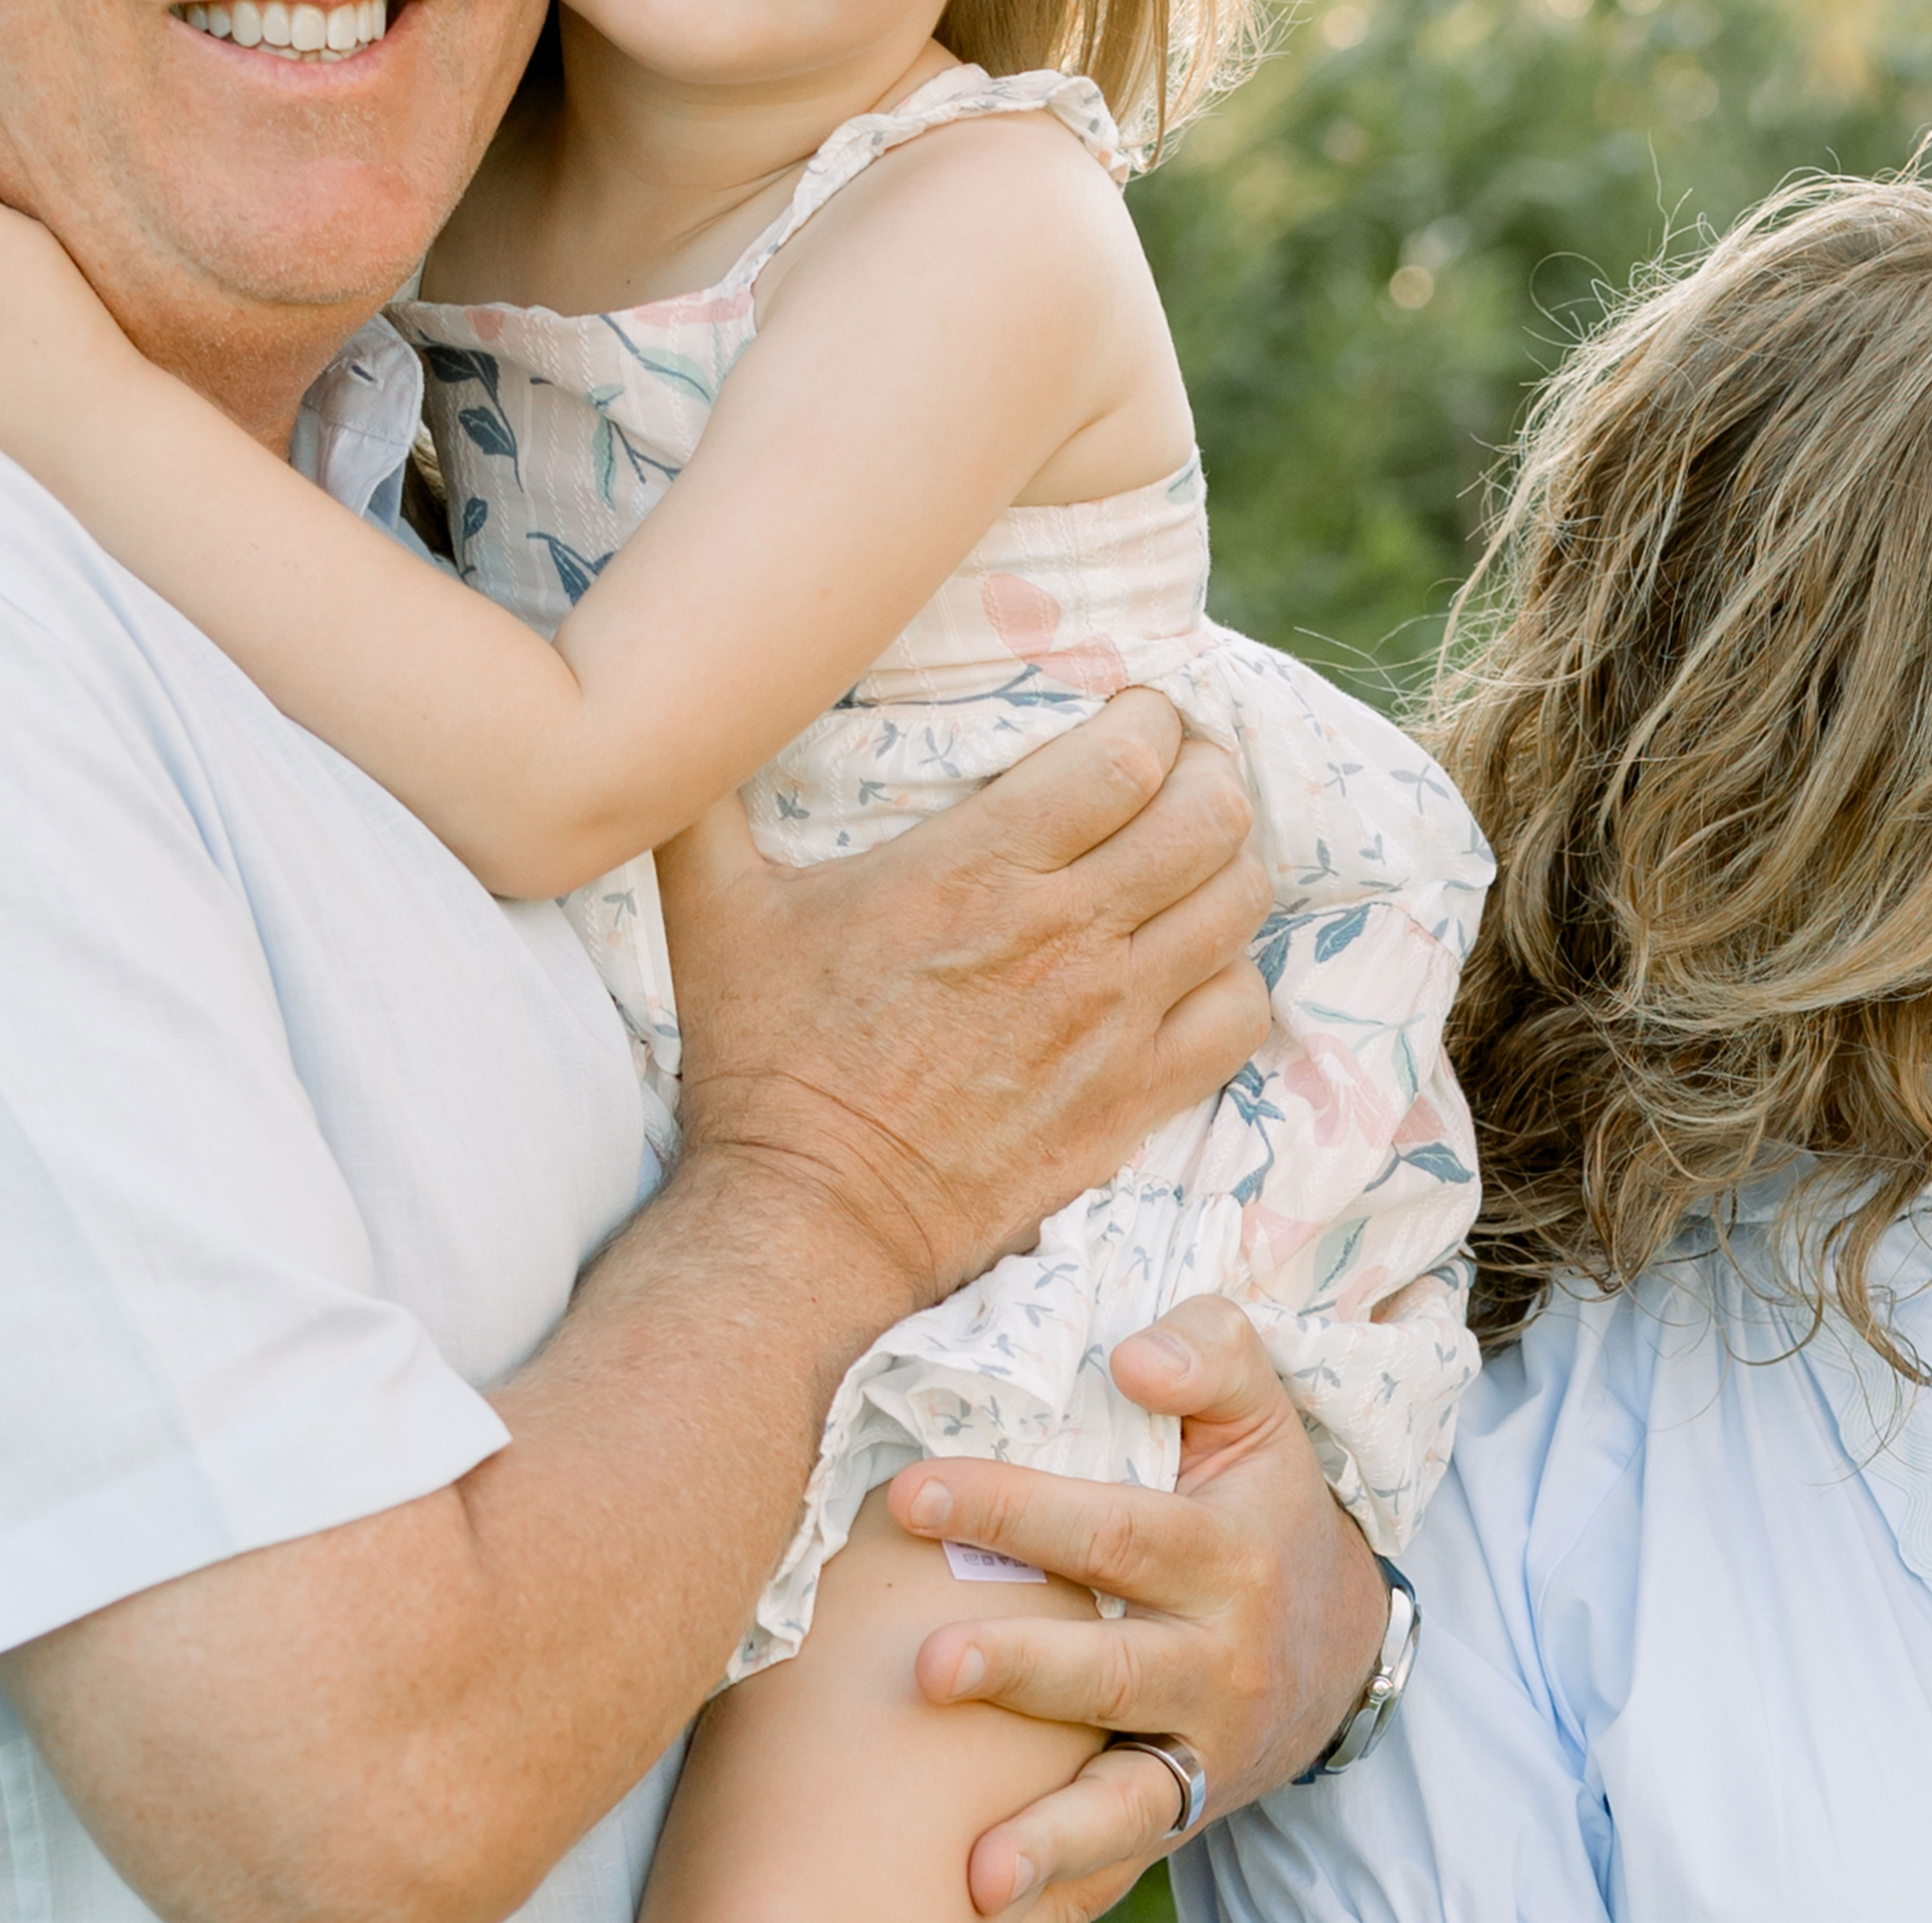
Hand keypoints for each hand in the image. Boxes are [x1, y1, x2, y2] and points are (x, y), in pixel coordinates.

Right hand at [654, 692, 1271, 1303]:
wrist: (813, 1214)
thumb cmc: (765, 1059)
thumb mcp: (713, 910)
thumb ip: (703, 798)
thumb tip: (692, 717)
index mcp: (982, 869)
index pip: (1131, 756)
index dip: (1151, 722)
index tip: (1133, 722)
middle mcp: (1069, 936)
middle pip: (1211, 816)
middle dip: (1207, 777)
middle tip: (1176, 779)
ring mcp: (1114, 1020)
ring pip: (1237, 903)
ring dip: (1226, 867)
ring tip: (1190, 861)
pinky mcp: (1134, 1096)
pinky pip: (1239, 1012)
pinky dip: (1231, 976)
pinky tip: (1192, 965)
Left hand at [883, 1299, 1384, 1921]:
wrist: (1342, 1642)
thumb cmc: (1263, 1506)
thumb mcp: (1262, 1416)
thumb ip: (1212, 1352)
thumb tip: (1134, 1355)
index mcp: (1224, 1552)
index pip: (1112, 1528)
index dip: (1014, 1508)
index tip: (911, 1490)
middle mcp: (1216, 1658)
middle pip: (1113, 1665)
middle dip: (1022, 1668)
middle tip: (929, 1664)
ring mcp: (1201, 1745)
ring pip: (1129, 1794)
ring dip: (1054, 1832)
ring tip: (981, 1866)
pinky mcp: (1184, 1807)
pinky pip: (1127, 1855)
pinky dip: (1070, 1886)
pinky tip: (996, 1905)